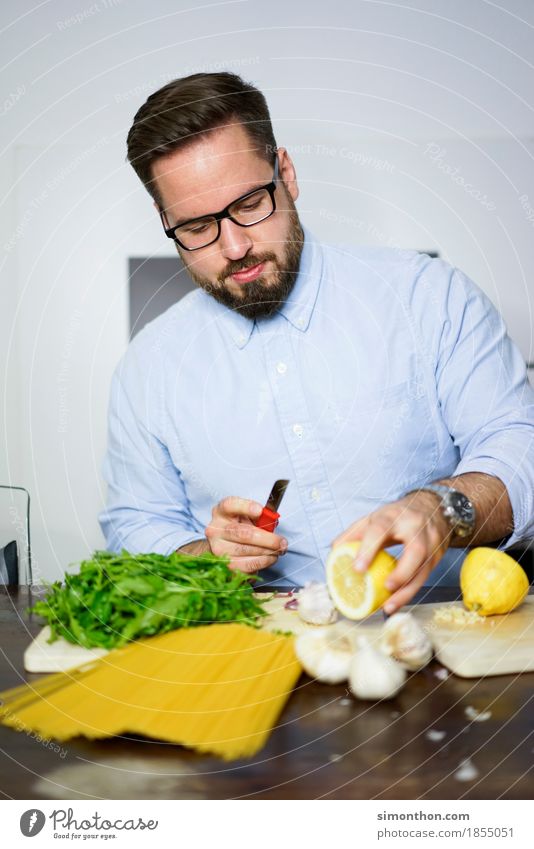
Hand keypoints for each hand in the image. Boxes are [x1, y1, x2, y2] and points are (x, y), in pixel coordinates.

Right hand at [205, 496, 287, 573]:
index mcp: (221, 512)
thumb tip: (272, 521)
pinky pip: (246, 565)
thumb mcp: (248, 517)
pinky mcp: (224, 565)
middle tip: (283, 542)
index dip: (245, 507)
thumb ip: (260, 517)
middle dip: (267, 539)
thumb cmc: (240, 528)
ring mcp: (217, 548)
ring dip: (267, 552)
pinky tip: (270, 558)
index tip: (260, 511)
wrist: (224, 547)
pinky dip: (262, 562)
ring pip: (246, 550)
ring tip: (279, 551)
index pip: (230, 505)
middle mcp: (215, 529)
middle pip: (242, 533)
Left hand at [332, 492, 451, 612]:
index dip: (369, 548)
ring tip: (389, 606)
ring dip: (407, 590)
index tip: (357, 569)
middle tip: (386, 588)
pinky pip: (426, 576)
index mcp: (393, 516)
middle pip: (415, 550)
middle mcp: (416, 527)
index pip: (380, 529)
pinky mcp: (439, 554)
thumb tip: (334, 551)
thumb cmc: (397, 515)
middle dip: (401, 572)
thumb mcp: (374, 516)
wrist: (433, 506)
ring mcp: (432, 541)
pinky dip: (411, 591)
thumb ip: (354, 533)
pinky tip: (397, 602)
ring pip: (424, 568)